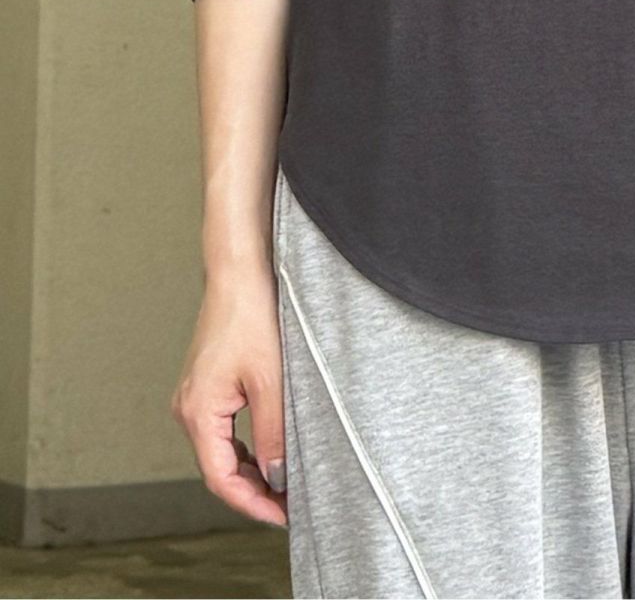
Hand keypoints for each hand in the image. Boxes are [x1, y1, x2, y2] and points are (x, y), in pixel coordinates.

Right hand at [170, 266, 287, 527]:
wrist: (239, 273)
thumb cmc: (252, 316)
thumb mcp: (271, 380)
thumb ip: (273, 432)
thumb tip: (277, 477)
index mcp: (198, 412)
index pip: (221, 478)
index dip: (253, 503)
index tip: (283, 516)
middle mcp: (188, 409)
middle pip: (218, 468)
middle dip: (254, 491)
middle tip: (290, 505)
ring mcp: (195, 398)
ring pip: (221, 451)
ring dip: (250, 470)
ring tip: (285, 484)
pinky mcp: (206, 386)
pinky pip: (222, 430)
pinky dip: (245, 448)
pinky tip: (269, 453)